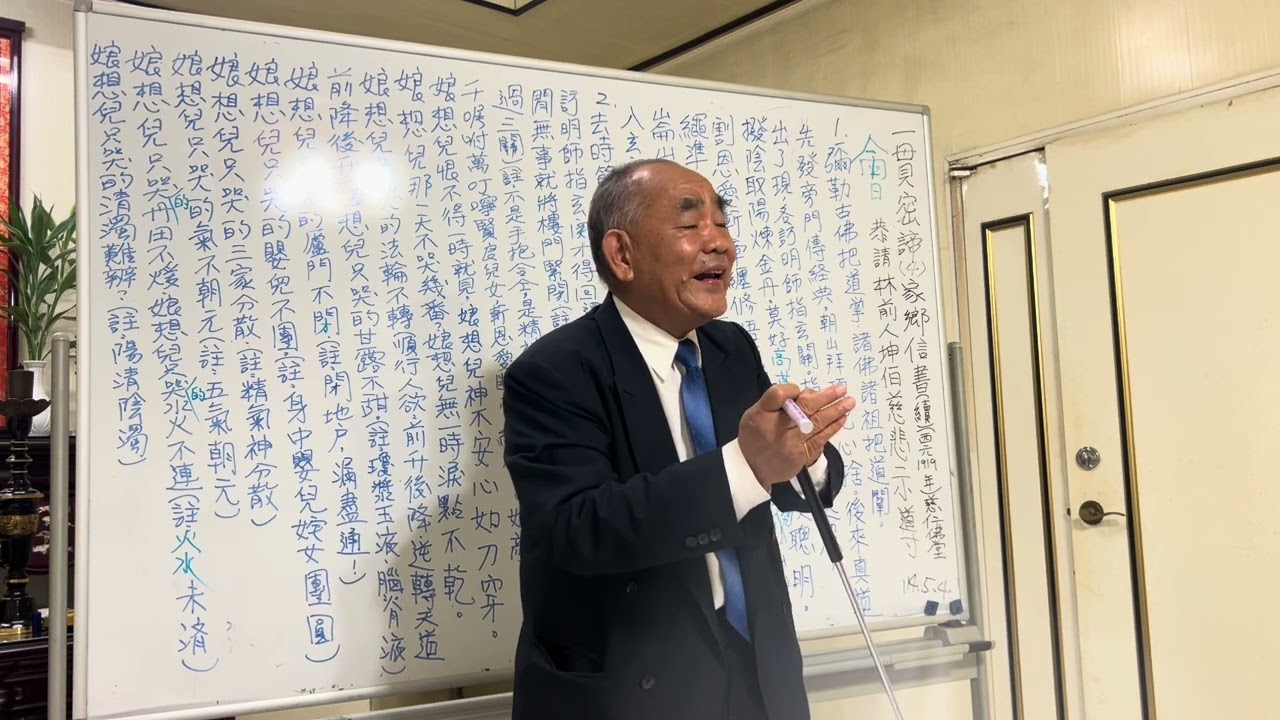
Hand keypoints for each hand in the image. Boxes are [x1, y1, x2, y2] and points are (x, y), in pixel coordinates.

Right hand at [738, 383, 854, 487]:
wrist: (752, 468)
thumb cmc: (754, 436)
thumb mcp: (756, 413)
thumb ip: (777, 401)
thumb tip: (805, 393)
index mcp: (762, 414)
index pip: (779, 395)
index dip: (792, 390)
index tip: (803, 390)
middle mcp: (777, 428)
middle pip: (804, 408)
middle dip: (825, 397)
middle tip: (842, 389)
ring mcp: (792, 444)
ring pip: (817, 424)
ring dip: (835, 411)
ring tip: (849, 402)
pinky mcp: (802, 456)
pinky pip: (821, 440)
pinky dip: (832, 428)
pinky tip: (842, 419)